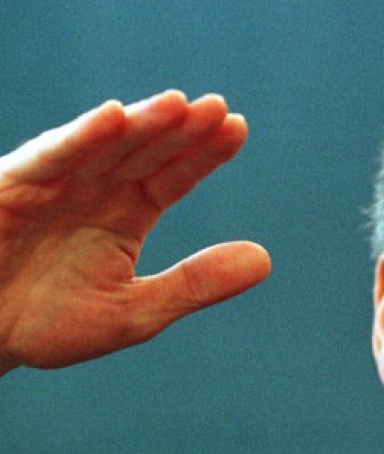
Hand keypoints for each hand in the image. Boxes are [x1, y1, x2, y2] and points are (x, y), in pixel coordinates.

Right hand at [0, 91, 270, 373]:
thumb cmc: (53, 324)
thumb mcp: (136, 310)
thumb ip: (195, 283)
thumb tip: (265, 259)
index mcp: (127, 214)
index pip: (174, 176)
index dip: (204, 154)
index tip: (238, 129)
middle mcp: (96, 191)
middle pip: (147, 152)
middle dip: (181, 130)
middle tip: (219, 109)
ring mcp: (56, 185)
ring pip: (105, 146)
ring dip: (141, 124)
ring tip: (179, 105)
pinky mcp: (15, 187)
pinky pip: (51, 158)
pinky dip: (81, 138)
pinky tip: (114, 117)